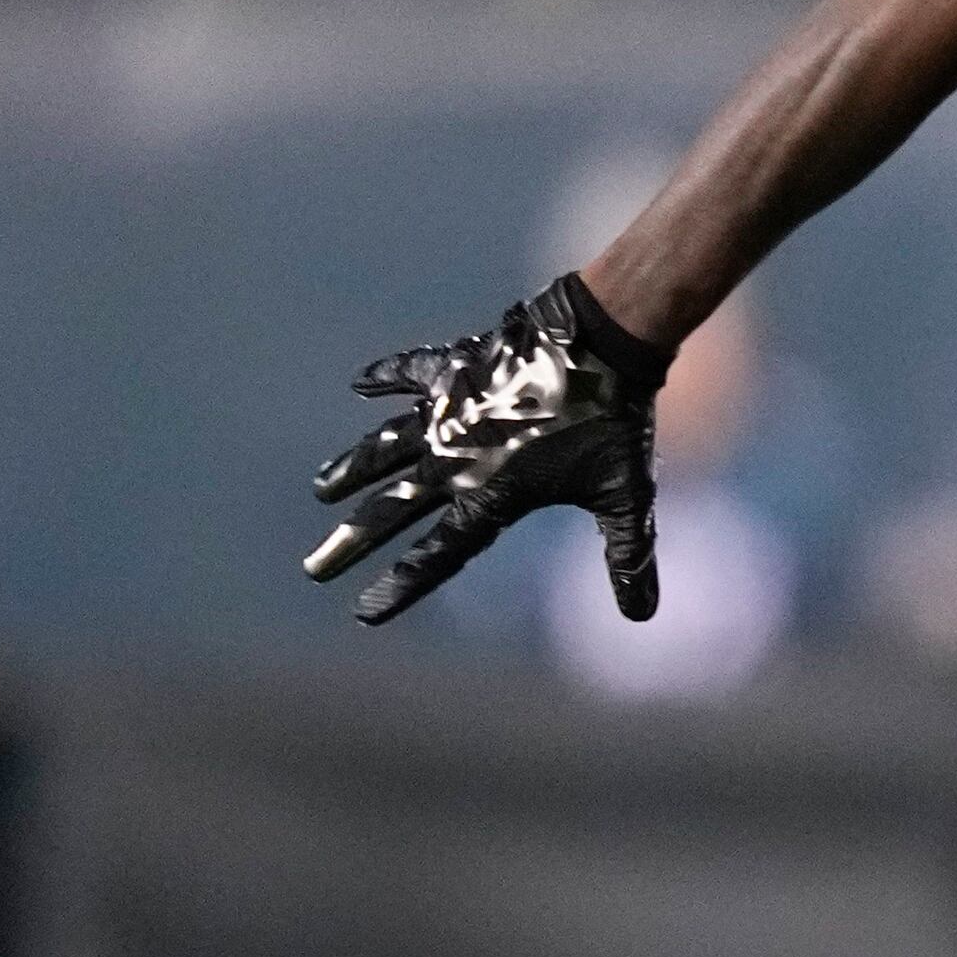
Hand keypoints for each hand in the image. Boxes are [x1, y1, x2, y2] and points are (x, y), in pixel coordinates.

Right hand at [302, 274, 667, 624]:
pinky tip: (359, 383)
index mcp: (494, 493)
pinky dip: (387, 375)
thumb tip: (642, 616)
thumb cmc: (617, 422)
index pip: (441, 553)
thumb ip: (627, 556)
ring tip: (322, 489)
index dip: (404, 584)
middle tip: (314, 566)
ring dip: (355, 467)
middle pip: (395, 507)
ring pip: (388, 445)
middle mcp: (460, 456)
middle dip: (353, 540)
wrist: (604, 339)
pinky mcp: (458, 366)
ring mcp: (453, 409)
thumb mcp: (626, 496)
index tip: (364, 612)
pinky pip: (411, 371)